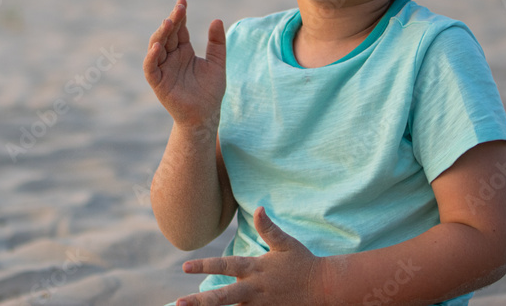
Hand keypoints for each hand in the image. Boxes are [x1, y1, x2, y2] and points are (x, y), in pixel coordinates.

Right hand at [143, 0, 226, 127]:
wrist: (206, 116)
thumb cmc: (210, 92)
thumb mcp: (217, 64)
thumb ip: (217, 43)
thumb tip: (217, 20)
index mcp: (184, 51)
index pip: (179, 29)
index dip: (180, 15)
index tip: (182, 1)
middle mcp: (171, 57)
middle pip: (168, 34)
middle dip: (172, 20)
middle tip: (179, 8)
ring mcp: (163, 68)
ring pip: (156, 46)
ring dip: (161, 34)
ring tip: (169, 22)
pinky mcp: (157, 82)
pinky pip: (150, 67)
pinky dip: (151, 57)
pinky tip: (157, 47)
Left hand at [176, 207, 323, 305]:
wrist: (325, 289)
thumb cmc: (303, 263)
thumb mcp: (285, 244)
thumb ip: (268, 228)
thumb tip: (259, 208)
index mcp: (255, 268)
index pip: (225, 266)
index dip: (205, 265)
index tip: (185, 267)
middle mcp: (254, 289)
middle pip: (222, 297)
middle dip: (200, 301)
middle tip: (179, 303)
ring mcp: (260, 305)